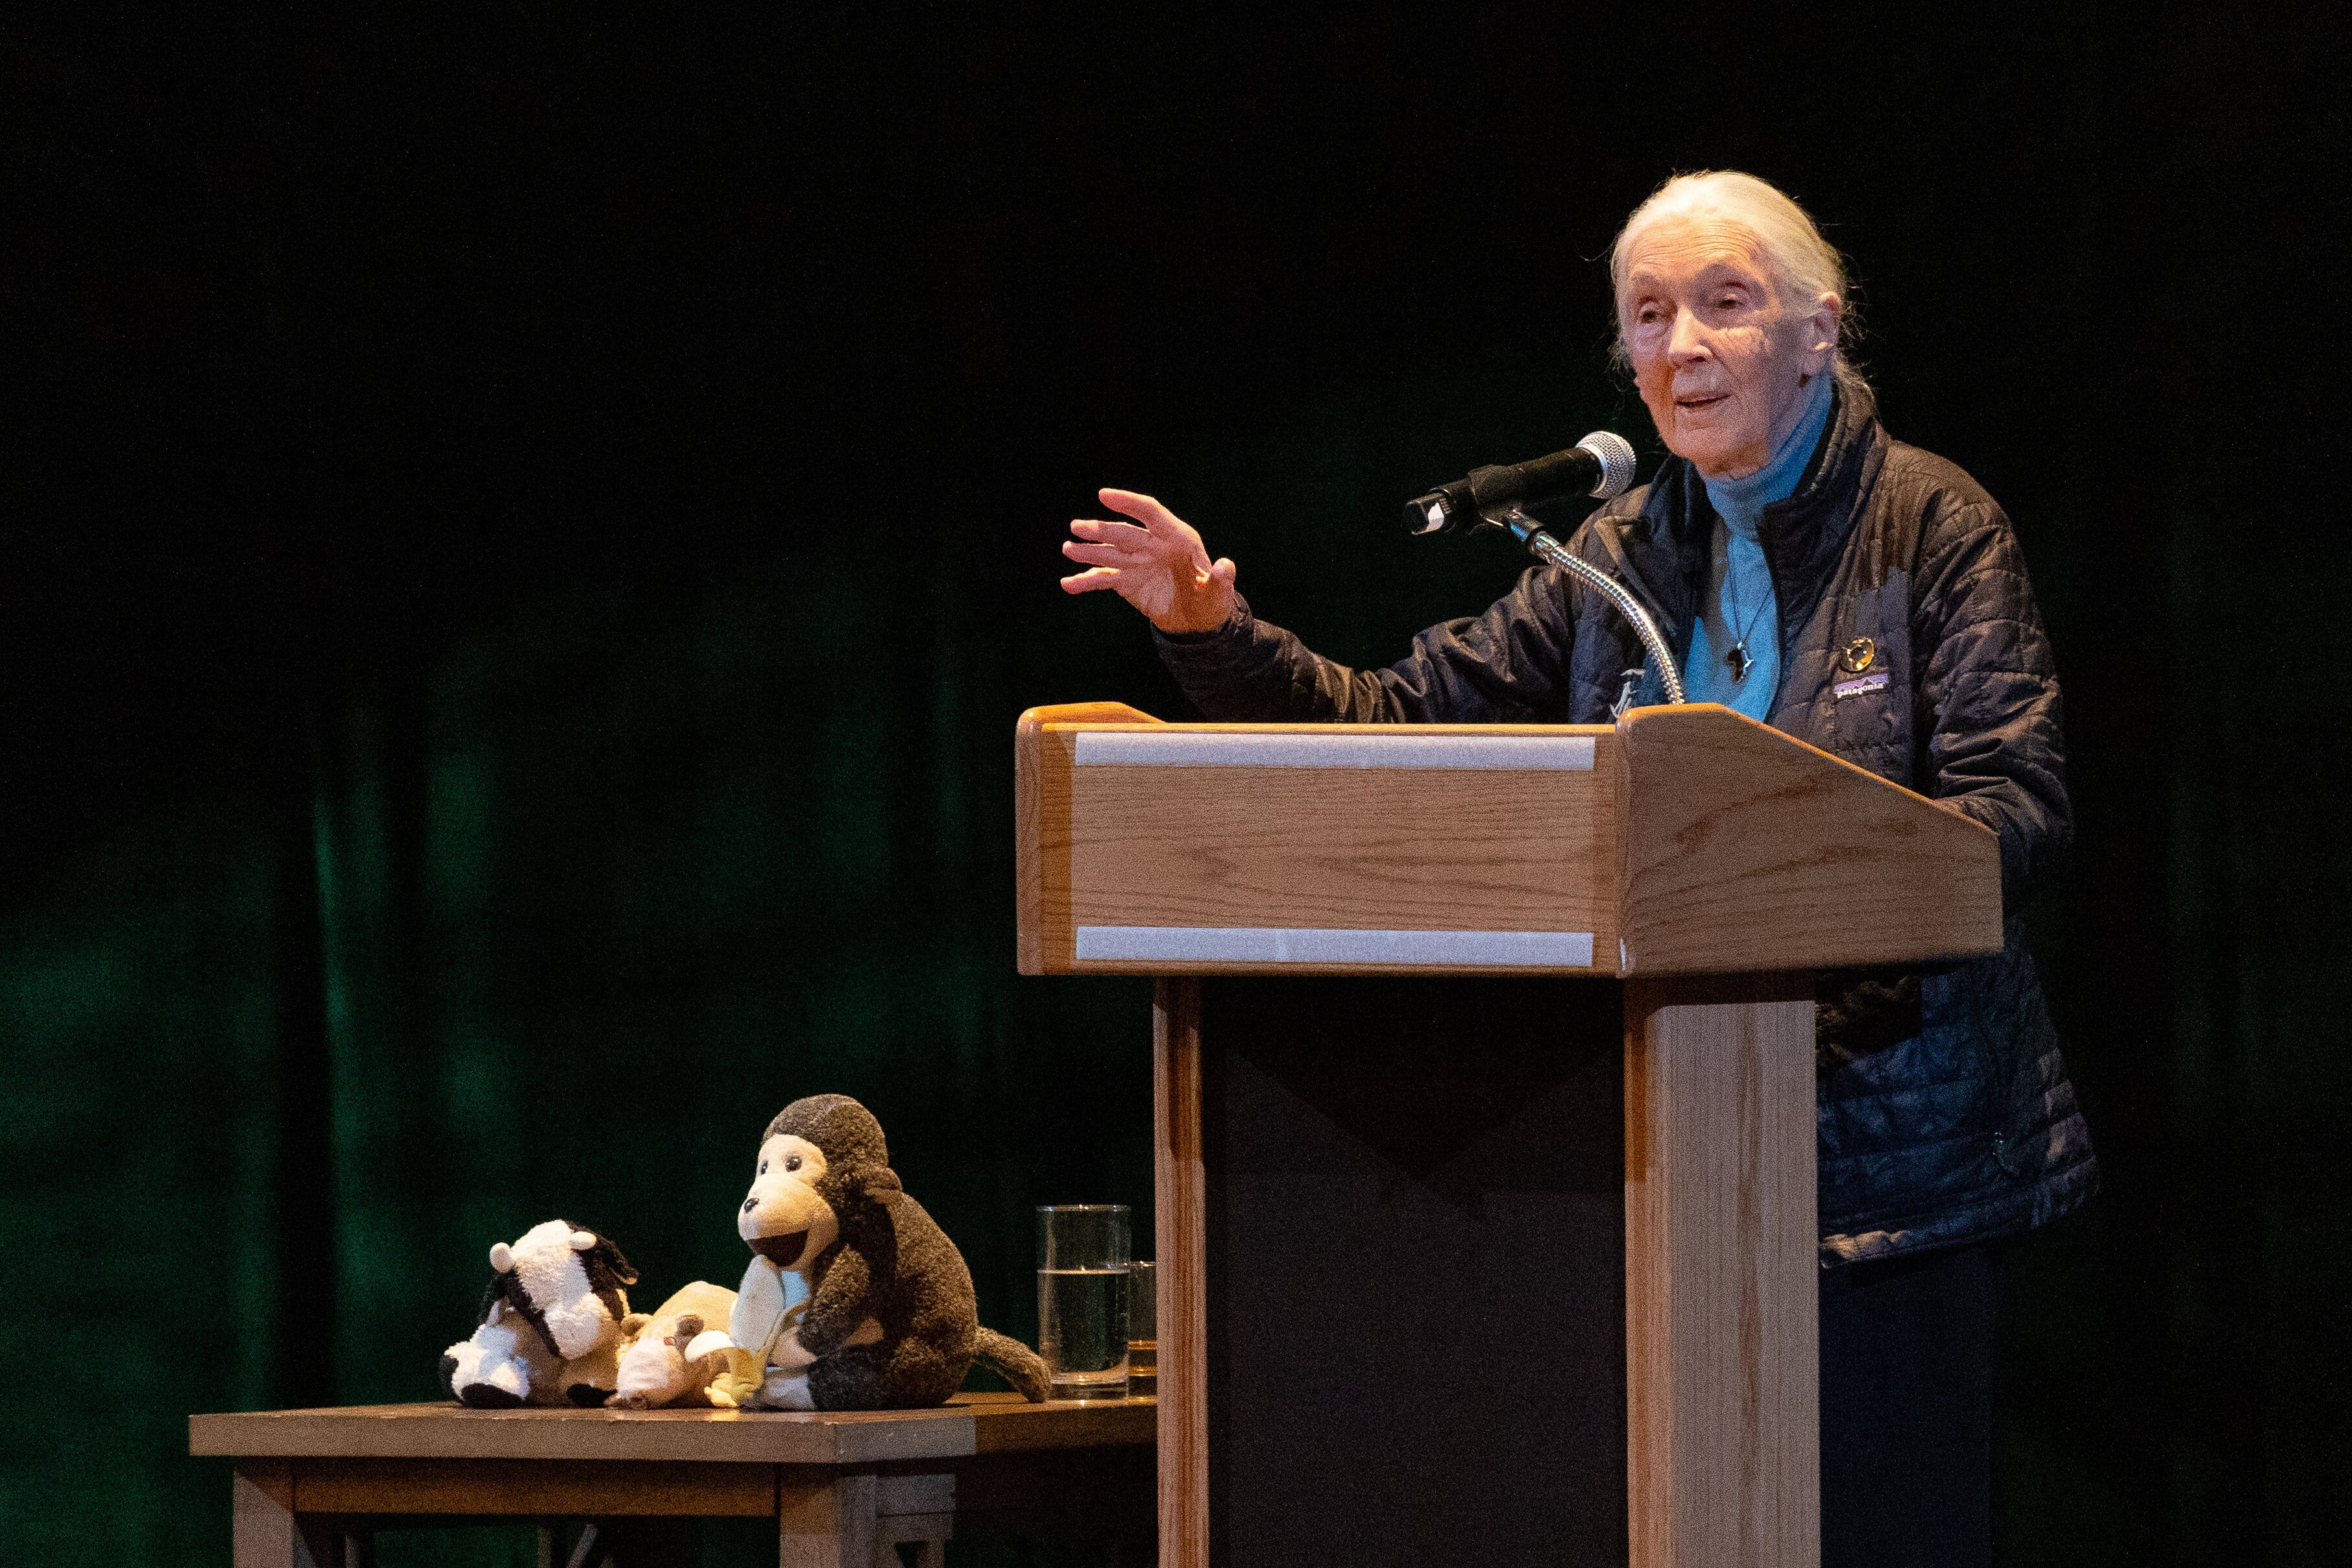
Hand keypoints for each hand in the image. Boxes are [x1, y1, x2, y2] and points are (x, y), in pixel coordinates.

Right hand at [1060, 488, 1238, 633]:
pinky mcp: (1126, 581)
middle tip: (1078, 528)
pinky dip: (1085, 582)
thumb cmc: (1212, 602)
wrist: (1198, 623)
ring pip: (1109, 553)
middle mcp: (1153, 545)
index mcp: (1178, 538)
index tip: (1103, 495)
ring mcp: (1137, 562)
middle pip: (1124, 533)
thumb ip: (1221, 578)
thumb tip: (1224, 566)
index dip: (1128, 502)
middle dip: (1101, 530)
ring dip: (1089, 551)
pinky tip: (1067, 584)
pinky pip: (1102, 579)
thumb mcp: (1220, 592)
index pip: (1150, 512)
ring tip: (1068, 550)